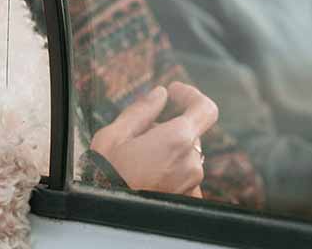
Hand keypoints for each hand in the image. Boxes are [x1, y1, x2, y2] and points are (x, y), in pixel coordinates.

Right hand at [90, 82, 218, 196]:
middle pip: (190, 131)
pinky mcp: (188, 197)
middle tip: (139, 133)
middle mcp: (192, 161)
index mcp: (178, 139)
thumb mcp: (114, 136)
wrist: (105, 218)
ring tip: (138, 158)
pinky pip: (184, 173)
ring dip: (168, 148)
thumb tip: (160, 94)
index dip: (191, 95)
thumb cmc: (106, 177)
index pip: (206, 108)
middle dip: (169, 126)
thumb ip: (142, 110)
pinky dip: (171, 168)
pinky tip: (147, 175)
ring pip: (186, 153)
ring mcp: (192, 182)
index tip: (173, 93)